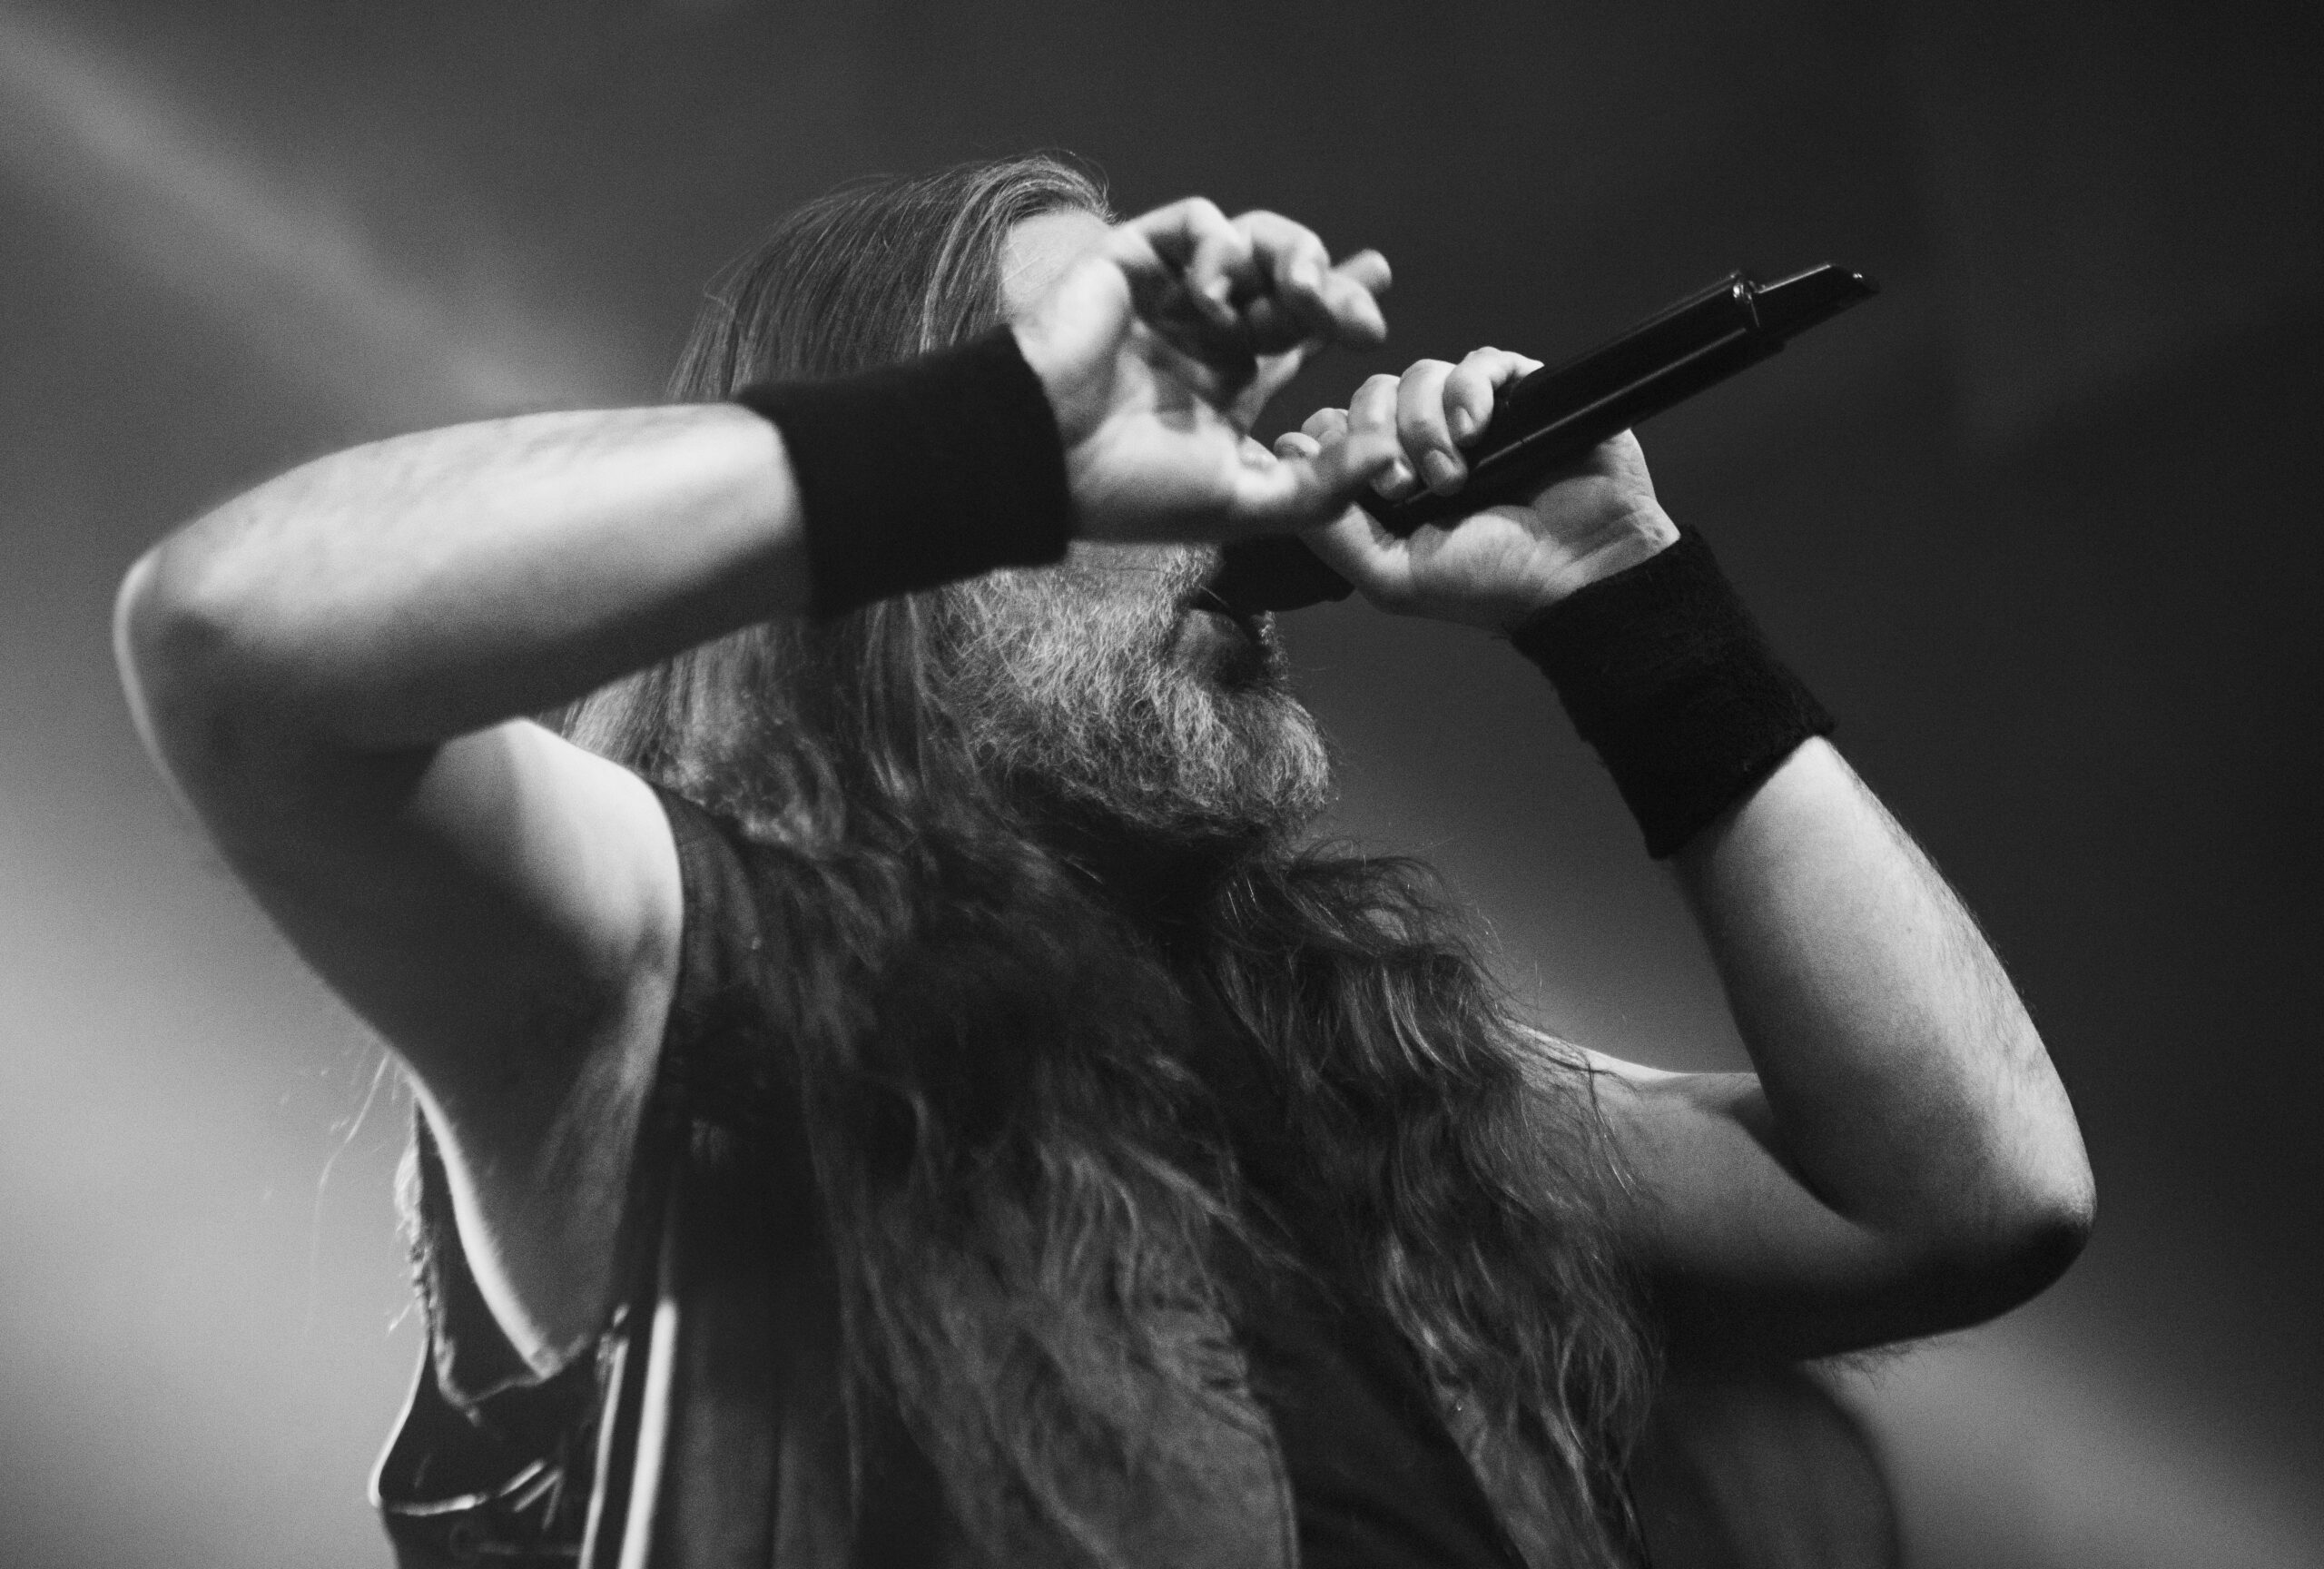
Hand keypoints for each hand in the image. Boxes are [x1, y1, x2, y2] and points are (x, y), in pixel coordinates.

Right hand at [1012, 199, 1403, 545]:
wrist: (1046, 461)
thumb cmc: (1132, 491)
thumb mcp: (1244, 500)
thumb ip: (1320, 486)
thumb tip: (1391, 454)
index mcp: (1226, 385)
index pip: (1296, 334)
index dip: (1338, 310)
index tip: (1377, 290)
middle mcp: (1202, 334)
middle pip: (1286, 282)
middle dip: (1331, 288)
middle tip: (1361, 312)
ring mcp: (1170, 296)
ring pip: (1253, 242)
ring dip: (1291, 259)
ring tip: (1303, 292)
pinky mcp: (1135, 260)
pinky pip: (1198, 223)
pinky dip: (1221, 249)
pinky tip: (1214, 299)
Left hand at [1280, 348, 1680, 628]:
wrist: (1580, 576)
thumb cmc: (1489, 584)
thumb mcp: (1391, 575)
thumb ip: (1332, 529)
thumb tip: (1287, 454)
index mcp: (1390, 480)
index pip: (1337, 429)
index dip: (1338, 441)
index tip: (1362, 479)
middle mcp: (1426, 441)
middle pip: (1372, 394)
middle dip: (1382, 435)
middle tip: (1407, 484)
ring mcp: (1472, 414)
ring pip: (1420, 375)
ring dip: (1427, 422)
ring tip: (1455, 472)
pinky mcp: (1521, 392)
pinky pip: (1479, 362)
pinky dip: (1470, 390)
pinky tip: (1478, 430)